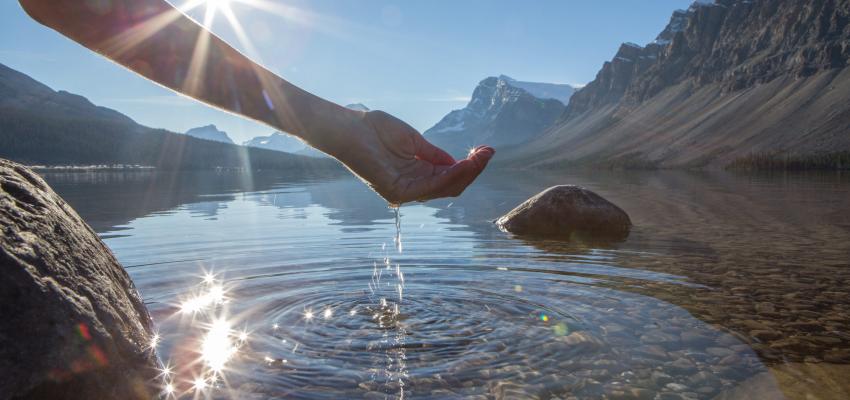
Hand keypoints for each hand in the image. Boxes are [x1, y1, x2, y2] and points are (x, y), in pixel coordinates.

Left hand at [329, 110, 493, 204]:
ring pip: (444, 188)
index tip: (486, 151)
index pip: (448, 177)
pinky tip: (462, 164)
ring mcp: (404, 191)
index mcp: (416, 175)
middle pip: (451, 186)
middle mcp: (412, 187)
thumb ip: (434, 155)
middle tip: (488, 153)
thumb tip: (458, 163)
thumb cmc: (375, 130)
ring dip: (465, 174)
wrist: (349, 127)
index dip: (469, 166)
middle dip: (472, 170)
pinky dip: (448, 177)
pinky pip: (430, 187)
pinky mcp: (397, 191)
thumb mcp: (414, 141)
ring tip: (480, 158)